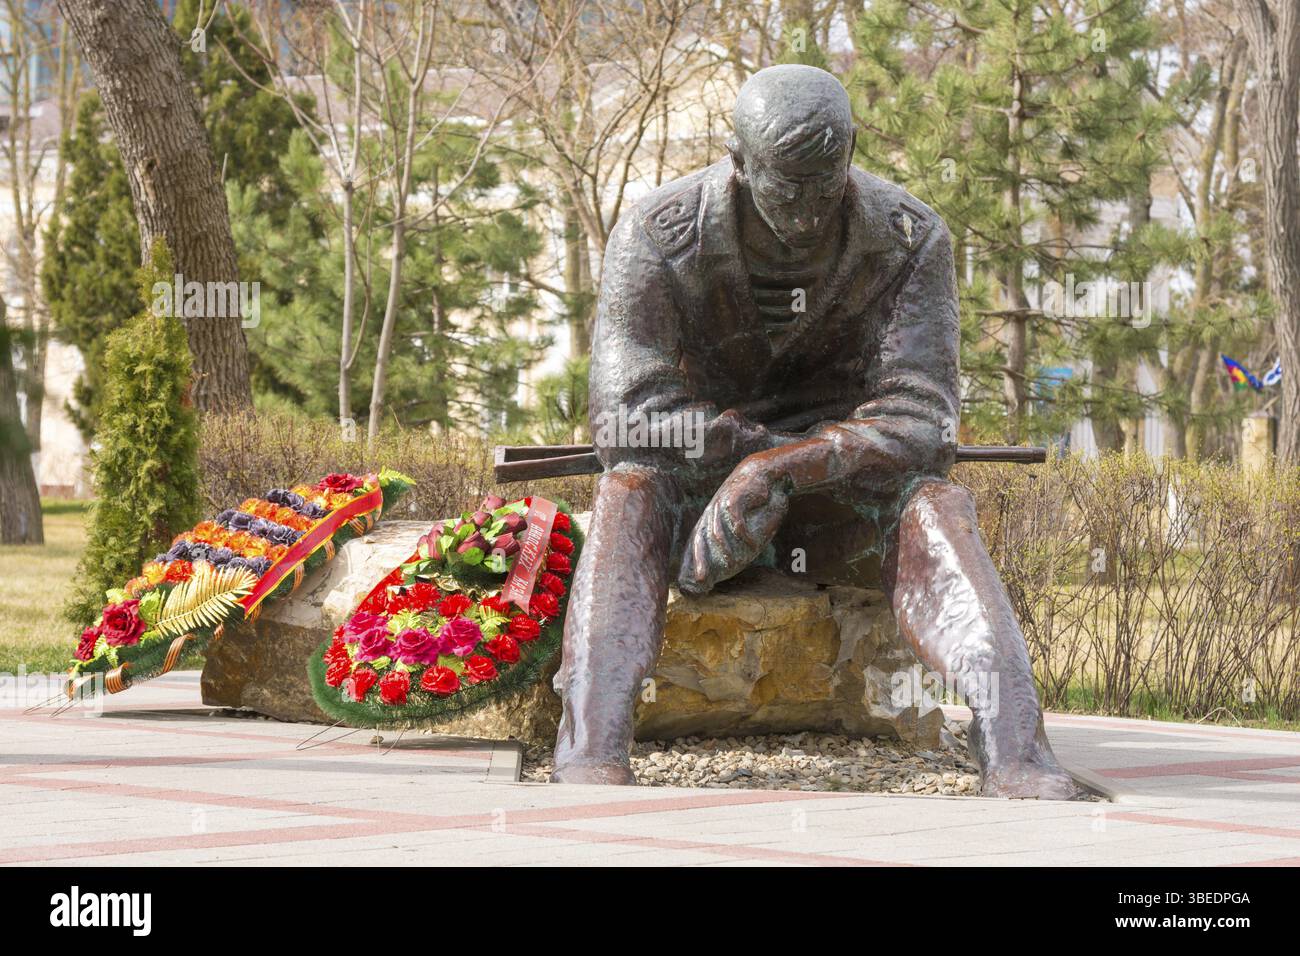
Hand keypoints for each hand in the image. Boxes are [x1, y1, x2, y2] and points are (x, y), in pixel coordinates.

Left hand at [677, 456, 789, 593]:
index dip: (693, 560)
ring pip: (718, 534)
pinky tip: (753, 545)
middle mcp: (710, 513)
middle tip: (702, 579)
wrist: (759, 474)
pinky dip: (744, 536)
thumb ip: (731, 534)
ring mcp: (720, 506)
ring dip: (725, 552)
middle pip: (701, 540)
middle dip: (700, 561)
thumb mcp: (736, 517)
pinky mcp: (734, 500)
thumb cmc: (749, 500)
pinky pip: (737, 523)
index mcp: (708, 518)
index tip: (696, 579)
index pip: (696, 542)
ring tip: (733, 565)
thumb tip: (731, 559)